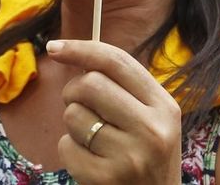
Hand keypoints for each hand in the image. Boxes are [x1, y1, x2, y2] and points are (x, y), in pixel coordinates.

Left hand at [48, 39, 182, 184]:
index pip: (117, 61)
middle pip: (90, 84)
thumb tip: (75, 54)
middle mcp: (152, 129)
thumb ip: (124, 89)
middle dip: (73, 91)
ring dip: (73, 124)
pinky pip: (66, 146)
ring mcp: (130, 156)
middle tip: (78, 105)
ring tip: (91, 139)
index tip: (54, 47)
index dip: (81, 49)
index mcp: (164, 106)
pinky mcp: (106, 179)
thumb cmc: (147, 158)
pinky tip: (89, 161)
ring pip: (74, 115)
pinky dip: (69, 150)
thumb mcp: (153, 121)